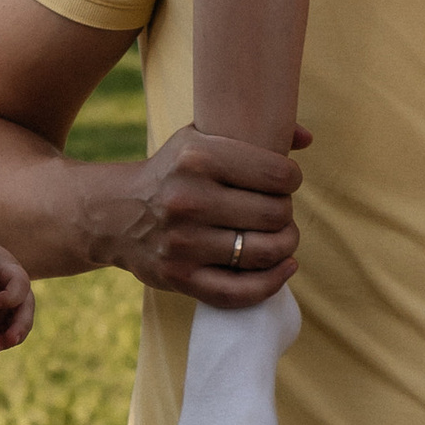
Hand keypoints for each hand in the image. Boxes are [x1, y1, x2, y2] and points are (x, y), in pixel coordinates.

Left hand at [0, 237, 34, 351]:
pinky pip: (2, 333)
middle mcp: (15, 290)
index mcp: (11, 270)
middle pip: (25, 310)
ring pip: (15, 328)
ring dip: (3, 340)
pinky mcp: (0, 317)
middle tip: (10, 340)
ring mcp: (9, 305)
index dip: (10, 298)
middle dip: (19, 328)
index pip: (20, 284)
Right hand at [93, 123, 304, 306]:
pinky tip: (284, 268)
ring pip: (263, 252)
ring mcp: (183, 242)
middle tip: (280, 211)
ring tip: (283, 238)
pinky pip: (239, 291)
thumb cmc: (173, 171)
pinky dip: (271, 283)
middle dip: (286, 214)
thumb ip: (252, 133)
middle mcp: (188, 199)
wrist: (117, 212)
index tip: (287, 182)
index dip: (291, 179)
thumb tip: (307, 137)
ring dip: (285, 246)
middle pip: (274, 214)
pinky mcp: (179, 276)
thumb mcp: (198, 137)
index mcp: (197, 157)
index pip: (275, 173)